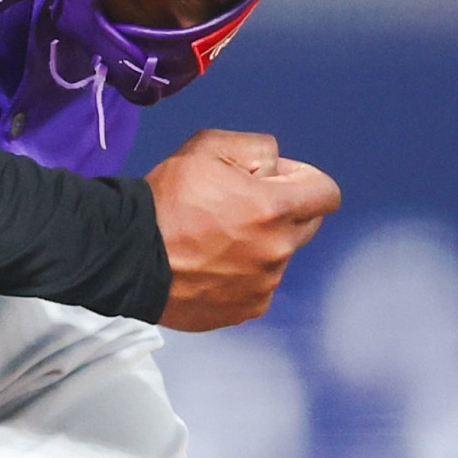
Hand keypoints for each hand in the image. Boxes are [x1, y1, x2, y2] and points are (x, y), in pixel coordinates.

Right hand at [145, 129, 340, 330]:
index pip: (327, 193)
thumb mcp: (209, 147)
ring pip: (278, 255)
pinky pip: (259, 285)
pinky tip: (211, 263)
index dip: (303, 179)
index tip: (274, 179)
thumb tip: (276, 167)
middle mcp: (278, 250)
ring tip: (215, 237)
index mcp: (275, 209)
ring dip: (261, 242)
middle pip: (306, 224)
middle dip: (284, 209)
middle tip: (239, 204)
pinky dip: (244, 273)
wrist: (130, 256)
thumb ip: (257, 148)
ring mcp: (264, 285)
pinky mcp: (245, 310)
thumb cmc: (168, 198)